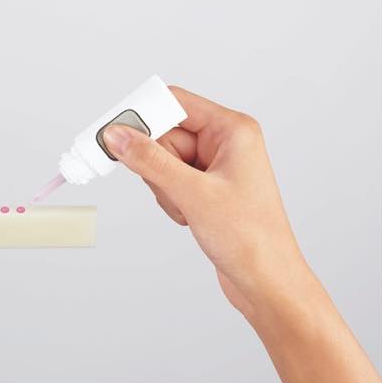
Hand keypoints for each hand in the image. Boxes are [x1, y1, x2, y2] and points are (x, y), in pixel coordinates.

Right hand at [103, 88, 304, 317]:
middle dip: (157, 166)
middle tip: (172, 189)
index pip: (175, 102)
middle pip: (164, 135)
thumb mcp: (193, 194)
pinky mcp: (205, 188)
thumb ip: (150, 161)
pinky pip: (169, 181)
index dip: (143, 116)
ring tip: (188, 209)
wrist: (265, 280)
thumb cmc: (250, 238)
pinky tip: (189, 217)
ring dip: (164, 188)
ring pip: (162, 161)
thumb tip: (118, 136)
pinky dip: (170, 200)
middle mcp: (224, 142)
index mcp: (232, 130)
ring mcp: (214, 166)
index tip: (116, 136)